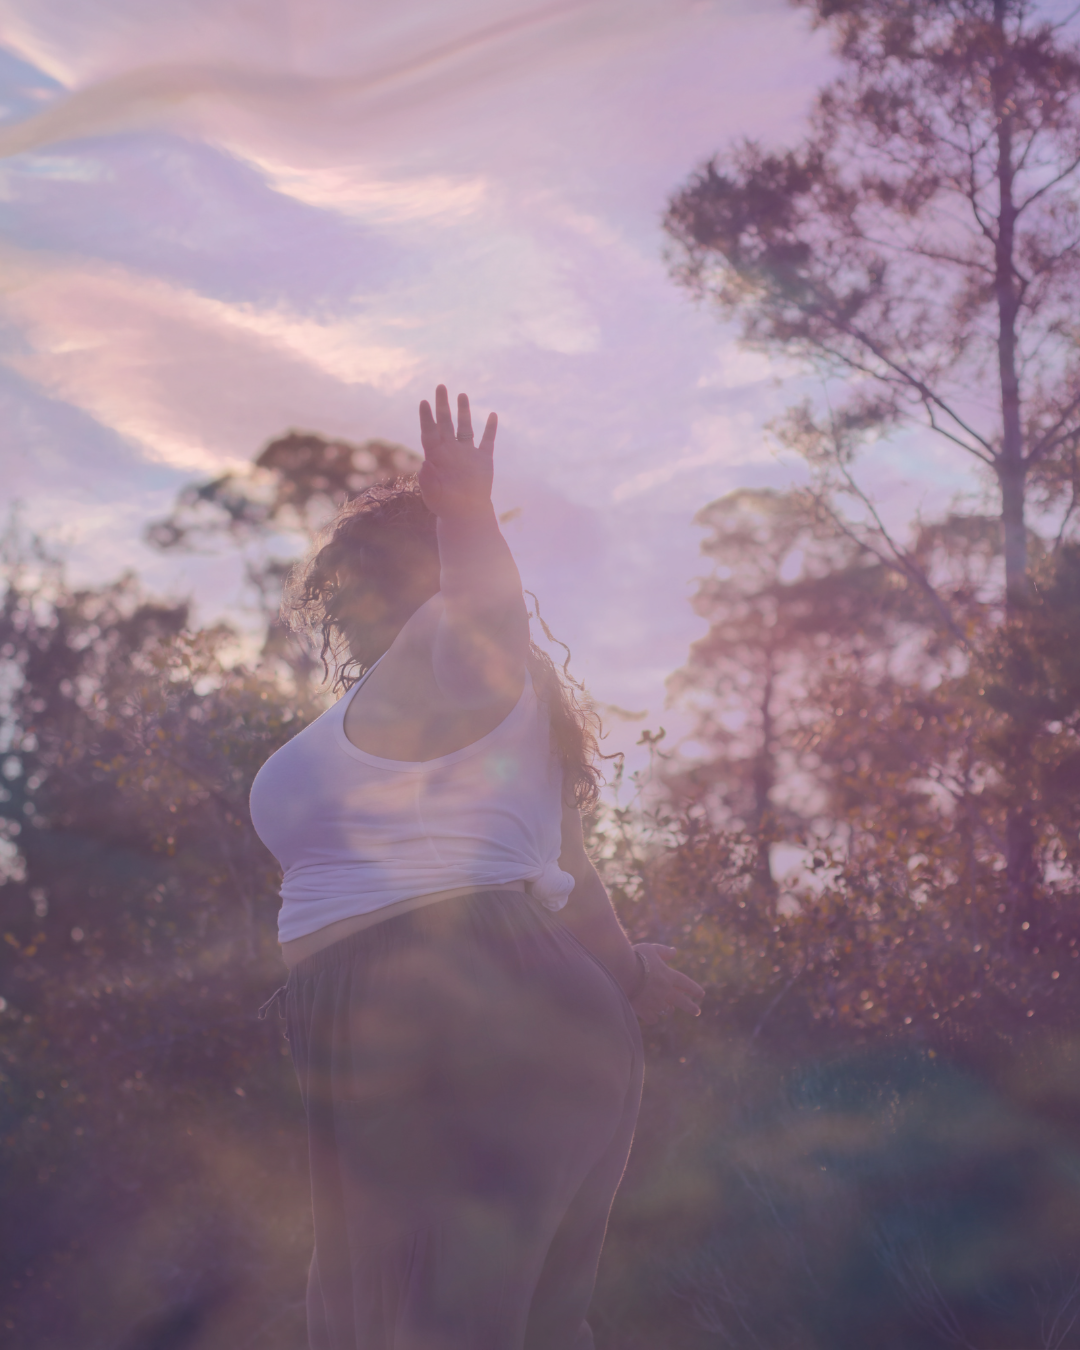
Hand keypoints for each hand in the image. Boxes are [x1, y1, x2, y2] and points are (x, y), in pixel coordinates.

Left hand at [418, 384, 497, 518]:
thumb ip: (427, 480)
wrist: (465, 514)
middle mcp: (450, 451)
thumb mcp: (432, 495)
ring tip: (462, 395)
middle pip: (445, 422)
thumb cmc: (445, 506)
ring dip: (464, 411)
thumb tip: (425, 464)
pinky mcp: (483, 460)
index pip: (430, 431)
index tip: (424, 402)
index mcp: (436, 456)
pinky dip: (490, 429)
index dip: (426, 417)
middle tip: (441, 386)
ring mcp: (467, 454)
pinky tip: (493, 415)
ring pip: (465, 428)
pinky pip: (487, 441)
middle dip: (443, 405)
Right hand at [631, 944, 704, 1024]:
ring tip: (669, 1009)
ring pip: (667, 1010)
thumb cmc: (636, 957)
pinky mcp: (643, 1009)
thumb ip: (663, 951)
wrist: (622, 971)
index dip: (694, 989)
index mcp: (669, 976)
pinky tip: (652, 1016)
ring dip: (669, 1009)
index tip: (701, 995)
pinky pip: (652, 1018)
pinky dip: (653, 1017)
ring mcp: (655, 1001)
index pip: (686, 984)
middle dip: (691, 1007)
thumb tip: (674, 952)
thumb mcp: (651, 949)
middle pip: (682, 1001)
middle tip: (697, 1011)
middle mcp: (665, 990)